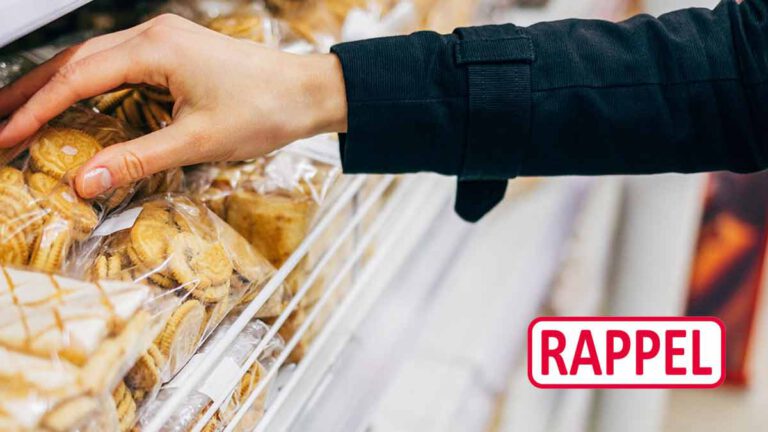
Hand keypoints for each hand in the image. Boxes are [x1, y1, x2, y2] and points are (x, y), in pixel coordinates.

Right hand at [0, 14, 347, 197]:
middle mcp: (153, 35)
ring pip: (93, 60)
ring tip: (19, 112)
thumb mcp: (197, 142)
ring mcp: (164, 40)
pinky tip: (74, 103)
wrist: (308, 92)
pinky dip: (88, 85)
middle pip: (74, 61)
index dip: (34, 110)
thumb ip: (137, 160)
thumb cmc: (265, 110)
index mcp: (154, 49)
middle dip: (30, 91)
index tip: (4, 135)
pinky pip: (117, 64)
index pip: (75, 79)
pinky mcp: (174, 51)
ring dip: (56, 86)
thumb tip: (84, 181)